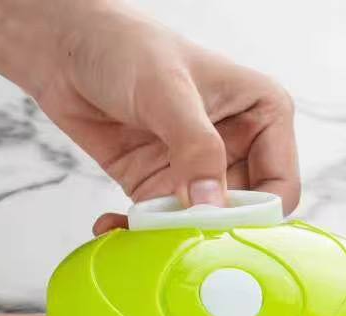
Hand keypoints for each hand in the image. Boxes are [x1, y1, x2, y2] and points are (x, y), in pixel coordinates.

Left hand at [33, 2, 299, 232]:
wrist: (67, 46)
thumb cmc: (125, 46)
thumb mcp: (166, 92)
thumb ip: (195, 149)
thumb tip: (210, 205)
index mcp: (262, 115)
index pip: (279, 187)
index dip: (253, 215)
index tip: (217, 226)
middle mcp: (235, 147)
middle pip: (237, 216)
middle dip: (208, 234)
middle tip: (175, 239)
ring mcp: (195, 171)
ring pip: (196, 227)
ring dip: (167, 238)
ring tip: (137, 234)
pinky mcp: (157, 187)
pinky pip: (157, 227)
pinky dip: (136, 234)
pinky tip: (110, 225)